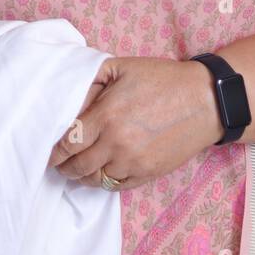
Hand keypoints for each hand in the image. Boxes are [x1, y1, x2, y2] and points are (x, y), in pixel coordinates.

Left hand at [48, 56, 223, 190]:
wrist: (205, 101)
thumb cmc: (162, 80)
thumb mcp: (122, 67)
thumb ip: (91, 80)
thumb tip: (67, 96)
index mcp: (106, 116)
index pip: (67, 142)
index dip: (54, 150)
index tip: (49, 151)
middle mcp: (116, 143)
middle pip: (77, 166)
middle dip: (63, 166)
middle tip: (57, 163)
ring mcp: (132, 162)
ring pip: (94, 180)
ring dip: (81, 176)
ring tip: (75, 170)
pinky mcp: (147, 174)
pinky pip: (115, 186)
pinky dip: (103, 181)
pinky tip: (99, 173)